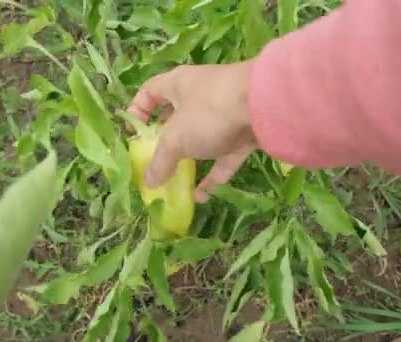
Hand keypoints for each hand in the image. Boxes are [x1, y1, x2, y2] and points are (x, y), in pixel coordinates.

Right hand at [127, 61, 256, 201]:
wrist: (268, 107)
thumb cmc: (210, 112)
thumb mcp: (176, 138)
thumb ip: (160, 161)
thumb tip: (148, 181)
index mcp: (178, 84)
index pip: (149, 92)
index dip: (137, 111)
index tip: (133, 136)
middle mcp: (200, 96)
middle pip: (176, 118)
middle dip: (165, 141)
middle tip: (154, 164)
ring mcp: (224, 115)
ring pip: (201, 139)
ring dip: (190, 161)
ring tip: (175, 184)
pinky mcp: (244, 134)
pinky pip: (224, 157)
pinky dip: (214, 176)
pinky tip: (203, 197)